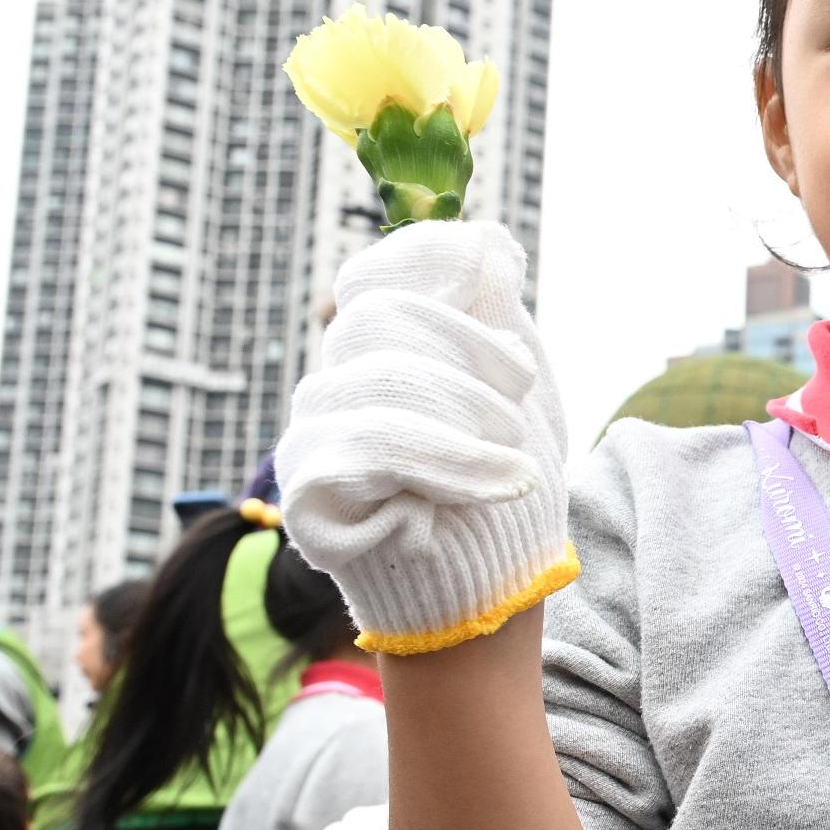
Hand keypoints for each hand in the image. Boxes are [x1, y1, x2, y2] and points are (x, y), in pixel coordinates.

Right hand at [274, 221, 573, 654]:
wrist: (492, 591)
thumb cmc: (504, 488)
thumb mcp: (519, 391)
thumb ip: (497, 315)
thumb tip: (487, 238)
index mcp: (380, 352)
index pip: (379, 274)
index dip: (431, 259)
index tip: (496, 272)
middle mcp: (332, 382)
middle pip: (384, 319)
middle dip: (475, 359)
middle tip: (520, 409)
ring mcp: (311, 435)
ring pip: (385, 383)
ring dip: (474, 426)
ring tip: (520, 473)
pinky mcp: (309, 494)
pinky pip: (375, 451)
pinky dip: (451, 469)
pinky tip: (494, 492)